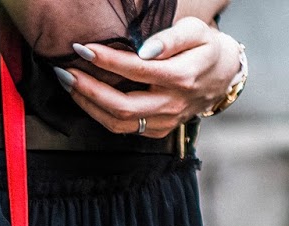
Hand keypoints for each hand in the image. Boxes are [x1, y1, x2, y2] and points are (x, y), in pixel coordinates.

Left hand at [55, 17, 242, 138]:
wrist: (223, 76)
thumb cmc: (205, 48)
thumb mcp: (195, 31)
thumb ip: (170, 38)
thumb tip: (144, 50)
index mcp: (182, 76)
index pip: (136, 70)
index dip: (106, 60)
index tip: (83, 48)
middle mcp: (172, 103)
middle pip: (122, 105)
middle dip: (88, 90)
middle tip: (65, 72)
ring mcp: (165, 121)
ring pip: (118, 122)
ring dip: (88, 105)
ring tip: (68, 85)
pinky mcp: (158, 130)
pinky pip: (123, 129)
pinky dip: (100, 114)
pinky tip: (86, 98)